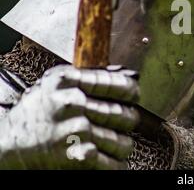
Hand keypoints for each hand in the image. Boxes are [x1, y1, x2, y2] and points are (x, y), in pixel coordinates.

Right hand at [0, 65, 139, 169]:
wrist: (6, 146)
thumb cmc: (33, 115)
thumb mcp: (53, 86)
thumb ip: (86, 79)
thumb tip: (125, 74)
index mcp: (67, 81)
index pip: (115, 83)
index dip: (131, 91)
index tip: (135, 95)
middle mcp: (72, 103)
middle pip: (123, 114)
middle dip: (129, 121)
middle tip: (126, 122)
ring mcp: (75, 130)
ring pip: (121, 141)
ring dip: (123, 146)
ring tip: (118, 144)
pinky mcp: (75, 155)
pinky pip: (111, 162)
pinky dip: (116, 164)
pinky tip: (113, 161)